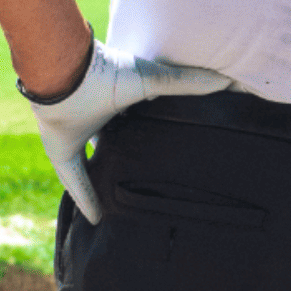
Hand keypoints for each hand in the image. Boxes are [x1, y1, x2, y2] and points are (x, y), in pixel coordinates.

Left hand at [27, 39, 228, 223]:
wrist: (60, 73)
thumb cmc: (106, 73)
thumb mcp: (153, 80)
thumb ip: (188, 82)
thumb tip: (230, 82)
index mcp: (119, 103)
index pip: (138, 124)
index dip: (151, 138)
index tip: (170, 157)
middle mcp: (98, 119)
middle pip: (116, 146)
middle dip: (128, 162)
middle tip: (151, 186)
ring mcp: (77, 135)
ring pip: (93, 163)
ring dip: (106, 180)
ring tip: (125, 205)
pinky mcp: (59, 149)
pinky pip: (72, 178)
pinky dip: (84, 196)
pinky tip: (96, 218)